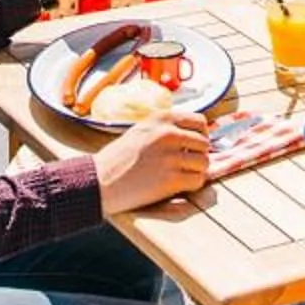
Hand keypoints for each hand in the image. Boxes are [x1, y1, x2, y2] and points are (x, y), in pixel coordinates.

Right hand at [93, 108, 211, 214]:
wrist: (99, 180)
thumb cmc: (119, 157)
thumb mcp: (142, 130)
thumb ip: (167, 128)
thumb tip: (198, 133)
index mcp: (162, 118)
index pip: (200, 122)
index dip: (201, 135)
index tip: (193, 146)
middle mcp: (168, 134)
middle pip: (205, 144)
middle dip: (198, 155)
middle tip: (184, 164)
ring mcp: (170, 156)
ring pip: (204, 163)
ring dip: (196, 171)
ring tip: (178, 175)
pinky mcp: (170, 179)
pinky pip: (198, 181)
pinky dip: (191, 185)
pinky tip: (176, 185)